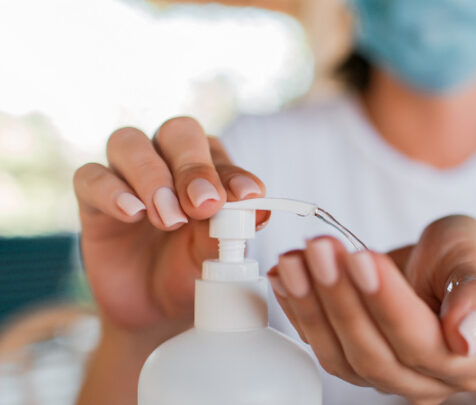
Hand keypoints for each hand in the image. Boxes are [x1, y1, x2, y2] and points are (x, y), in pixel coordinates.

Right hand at [73, 117, 266, 338]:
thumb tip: (258, 209)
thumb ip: (230, 230)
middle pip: (177, 133)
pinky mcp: (92, 199)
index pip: (218, 153)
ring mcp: (126, 176)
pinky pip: (90, 176)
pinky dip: (112, 191)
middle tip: (203, 205)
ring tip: (169, 218)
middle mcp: (167, 161)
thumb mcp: (214, 257)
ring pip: (129, 143)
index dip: (232, 173)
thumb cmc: (191, 271)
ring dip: (152, 176)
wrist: (153, 311)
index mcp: (207, 168)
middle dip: (193, 166)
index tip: (246, 197)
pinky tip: (132, 214)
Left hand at [267, 215, 475, 404]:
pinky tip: (285, 275)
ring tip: (295, 259)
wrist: (443, 272)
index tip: (362, 258)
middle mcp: (425, 381)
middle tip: (320, 249)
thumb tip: (466, 336)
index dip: (386, 302)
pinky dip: (298, 308)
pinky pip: (320, 344)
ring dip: (311, 304)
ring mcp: (385, 376)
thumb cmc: (463, 262)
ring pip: (340, 355)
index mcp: (469, 361)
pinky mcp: (352, 361)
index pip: (420, 341)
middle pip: (374, 352)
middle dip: (340, 297)